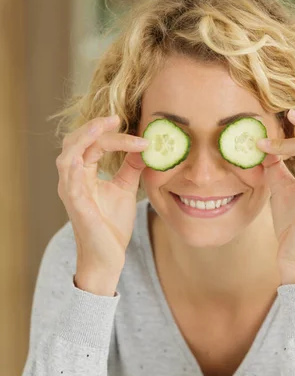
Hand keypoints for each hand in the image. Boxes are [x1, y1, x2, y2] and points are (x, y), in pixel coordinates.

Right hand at [56, 115, 148, 274]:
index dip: (112, 135)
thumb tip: (145, 147)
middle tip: (116, 119)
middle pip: (76, 142)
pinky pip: (70, 176)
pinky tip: (94, 148)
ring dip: (86, 137)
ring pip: (68, 153)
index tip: (137, 133)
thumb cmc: (112, 226)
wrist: (108, 257)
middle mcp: (72, 179)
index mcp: (83, 174)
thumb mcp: (125, 189)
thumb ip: (131, 168)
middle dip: (94, 127)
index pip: (93, 145)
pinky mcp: (75, 203)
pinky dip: (79, 159)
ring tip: (105, 126)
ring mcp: (71, 190)